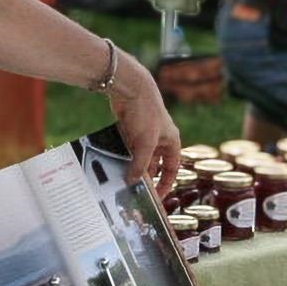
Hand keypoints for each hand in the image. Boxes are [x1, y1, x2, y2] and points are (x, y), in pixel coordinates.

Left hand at [107, 51, 181, 197]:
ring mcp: (144, 135)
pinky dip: (122, 158)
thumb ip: (140, 164)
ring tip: (122, 182)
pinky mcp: (130, 130)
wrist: (130, 88)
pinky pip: (127, 150)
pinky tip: (114, 167)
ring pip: (139, 158)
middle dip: (146, 178)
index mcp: (171, 141)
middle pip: (154, 165)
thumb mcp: (145, 143)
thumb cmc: (146, 112)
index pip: (172, 169)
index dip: (166, 183)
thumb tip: (133, 181)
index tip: (157, 197)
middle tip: (135, 192)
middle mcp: (160, 139)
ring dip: (132, 168)